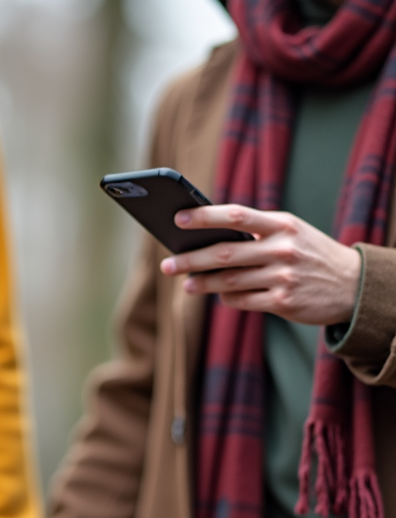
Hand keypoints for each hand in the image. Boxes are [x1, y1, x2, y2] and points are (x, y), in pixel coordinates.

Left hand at [159, 205, 360, 325]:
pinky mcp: (284, 303)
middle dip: (191, 260)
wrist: (351, 285)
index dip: (204, 217)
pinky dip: (227, 298)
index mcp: (282, 224)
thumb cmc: (309, 254)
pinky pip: (243, 302)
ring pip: (230, 281)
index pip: (235, 214)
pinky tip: (218, 295)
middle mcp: (282, 248)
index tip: (177, 219)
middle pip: (225, 253)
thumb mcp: (291, 233)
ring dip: (203, 283)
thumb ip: (255, 234)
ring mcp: (283, 277)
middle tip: (167, 265)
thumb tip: (207, 243)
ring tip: (186, 284)